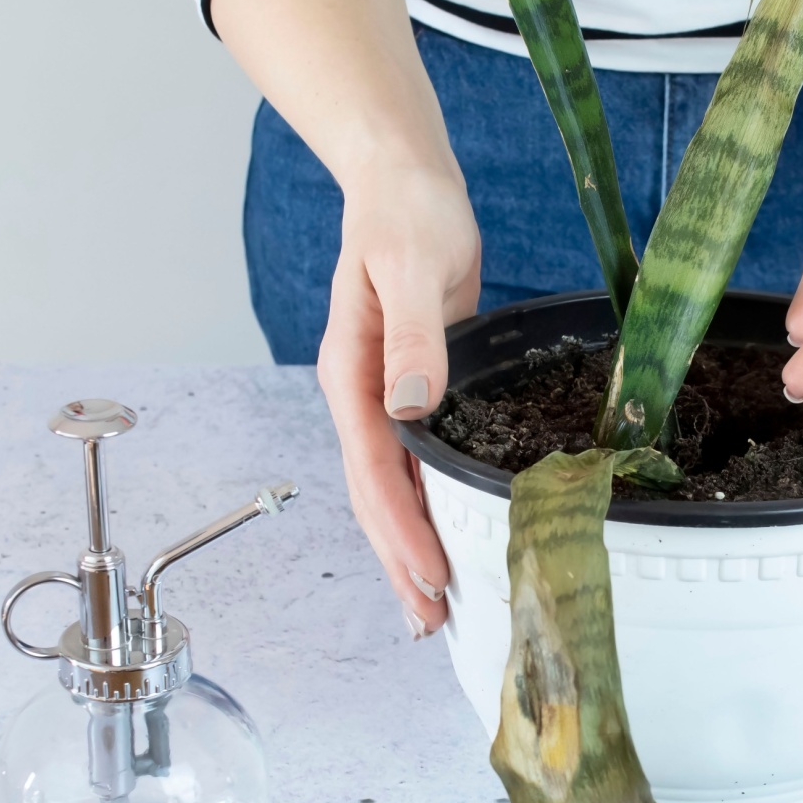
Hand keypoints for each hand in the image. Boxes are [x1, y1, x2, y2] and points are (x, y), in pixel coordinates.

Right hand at [317, 160, 479, 637]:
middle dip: (399, 559)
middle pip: (375, 496)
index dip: (400, 527)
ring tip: (434, 602)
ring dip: (411, 543)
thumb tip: (410, 404)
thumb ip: (416, 338)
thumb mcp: (414, 268)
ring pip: (394, 488)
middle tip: (429, 620)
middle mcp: (365, 395)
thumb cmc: (406, 215)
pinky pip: (418, 461)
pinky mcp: (417, 388)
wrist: (406, 183)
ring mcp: (388, 396)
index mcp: (354, 376)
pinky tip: (448, 532)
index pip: (374, 469)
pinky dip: (430, 503)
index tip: (430, 574)